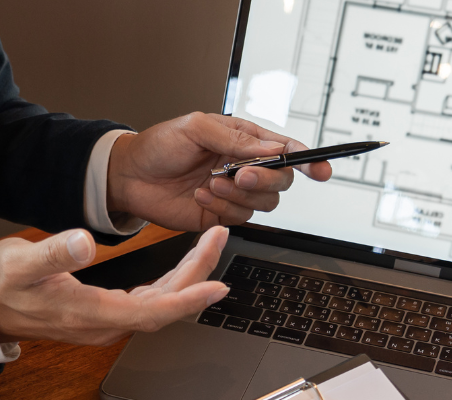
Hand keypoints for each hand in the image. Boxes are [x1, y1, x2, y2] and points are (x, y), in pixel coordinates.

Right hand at [0, 225, 230, 345]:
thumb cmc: (2, 285)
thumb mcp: (20, 262)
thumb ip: (53, 252)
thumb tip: (84, 242)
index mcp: (91, 314)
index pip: (151, 312)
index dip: (187, 300)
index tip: (217, 285)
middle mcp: (105, 325)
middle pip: (165, 306)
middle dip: (198, 274)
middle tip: (219, 236)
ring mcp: (107, 322)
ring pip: (160, 304)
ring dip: (188, 278)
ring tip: (209, 244)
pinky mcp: (106, 314)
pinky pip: (149, 302)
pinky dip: (171, 285)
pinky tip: (183, 268)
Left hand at [106, 113, 331, 230]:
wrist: (130, 176)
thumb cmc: (161, 145)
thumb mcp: (197, 128)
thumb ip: (236, 139)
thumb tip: (272, 148)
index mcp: (246, 141)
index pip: (287, 151)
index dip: (309, 160)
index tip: (321, 171)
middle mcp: (246, 168)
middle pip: (282, 182)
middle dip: (266, 180)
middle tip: (240, 175)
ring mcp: (235, 194)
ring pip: (264, 204)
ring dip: (238, 196)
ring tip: (210, 183)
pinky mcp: (221, 215)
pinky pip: (239, 219)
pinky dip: (221, 208)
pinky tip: (200, 196)